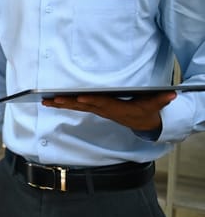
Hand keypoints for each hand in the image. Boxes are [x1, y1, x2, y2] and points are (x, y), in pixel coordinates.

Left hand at [41, 91, 177, 130]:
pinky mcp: (93, 108)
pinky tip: (50, 101)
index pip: (102, 104)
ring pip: (76, 107)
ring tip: (45, 101)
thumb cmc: (146, 110)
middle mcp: (104, 109)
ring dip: (60, 104)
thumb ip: (162, 99)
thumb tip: (172, 94)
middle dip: (68, 103)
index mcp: (116, 108)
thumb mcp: (156, 104)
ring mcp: (97, 110)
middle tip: (52, 99)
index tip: (80, 98)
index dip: (91, 102)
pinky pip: (76, 106)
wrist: (143, 122)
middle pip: (84, 106)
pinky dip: (63, 104)